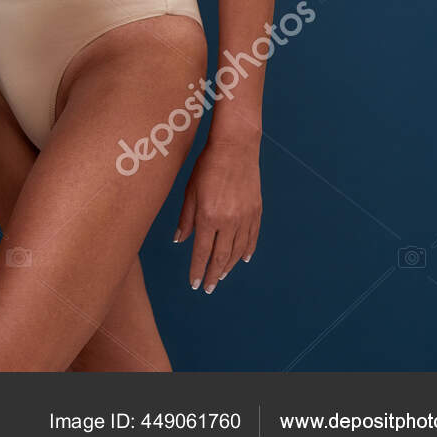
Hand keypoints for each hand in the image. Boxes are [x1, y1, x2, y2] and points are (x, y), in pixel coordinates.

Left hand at [174, 135, 260, 292]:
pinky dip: (247, 250)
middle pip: (221, 256)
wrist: (235, 148)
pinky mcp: (256, 211)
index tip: (194, 283)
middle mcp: (228, 221)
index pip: (201, 252)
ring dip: (229, 266)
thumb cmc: (207, 166)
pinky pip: (252, 237)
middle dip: (213, 274)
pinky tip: (243, 258)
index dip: (197, 269)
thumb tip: (179, 240)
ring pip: (238, 250)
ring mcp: (245, 217)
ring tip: (220, 276)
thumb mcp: (190, 191)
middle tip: (207, 287)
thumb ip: (185, 218)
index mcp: (208, 217)